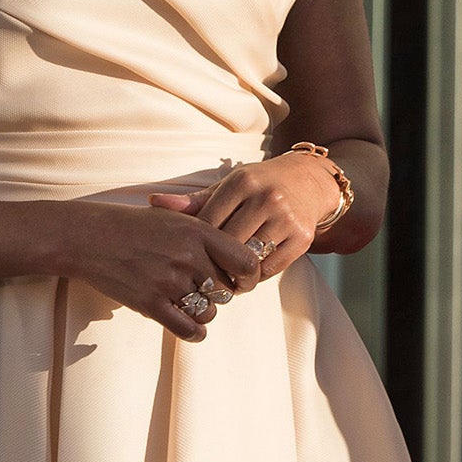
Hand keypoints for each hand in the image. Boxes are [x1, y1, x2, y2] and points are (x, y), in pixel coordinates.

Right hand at [54, 201, 262, 341]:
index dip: (250, 276)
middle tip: (206, 289)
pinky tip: (190, 327)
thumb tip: (237, 255)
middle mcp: (188, 256)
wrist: (88, 237)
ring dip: (205, 311)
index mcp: (198, 231)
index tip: (243, 281)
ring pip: (210, 311)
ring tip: (190, 301)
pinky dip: (194, 332)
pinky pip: (188, 329)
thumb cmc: (132, 226)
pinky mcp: (151, 303)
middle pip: (227, 290)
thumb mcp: (173, 217)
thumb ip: (204, 233)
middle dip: (221, 293)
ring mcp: (169, 281)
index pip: (246, 261)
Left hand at [147, 151, 342, 279]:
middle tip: (202, 276)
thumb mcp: (229, 187)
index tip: (189, 256)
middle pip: (228, 244)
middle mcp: (266, 197)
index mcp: (243, 182)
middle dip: (214, 263)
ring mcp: (287, 218)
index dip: (196, 245)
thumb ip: (194, 201)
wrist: (308, 181)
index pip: (209, 222)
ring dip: (234, 275)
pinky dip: (256, 277)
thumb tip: (153, 202)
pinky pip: (271, 268)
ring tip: (223, 280)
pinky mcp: (303, 238)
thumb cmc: (258, 185)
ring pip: (250, 259)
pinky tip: (247, 276)